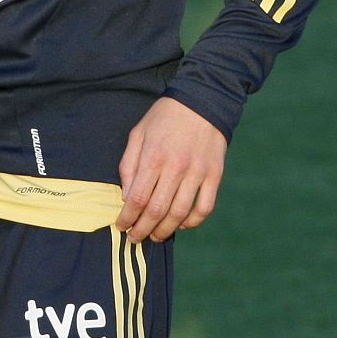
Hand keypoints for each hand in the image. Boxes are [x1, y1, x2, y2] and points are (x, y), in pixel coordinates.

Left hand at [116, 98, 227, 242]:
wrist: (203, 100)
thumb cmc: (165, 117)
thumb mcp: (138, 133)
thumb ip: (129, 164)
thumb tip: (126, 195)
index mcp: (153, 157)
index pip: (136, 198)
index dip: (127, 218)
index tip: (121, 226)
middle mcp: (176, 167)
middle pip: (157, 211)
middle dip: (142, 230)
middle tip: (135, 237)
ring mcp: (197, 172)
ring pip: (180, 214)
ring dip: (165, 231)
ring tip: (155, 236)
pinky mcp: (215, 175)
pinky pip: (205, 207)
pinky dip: (192, 222)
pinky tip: (181, 225)